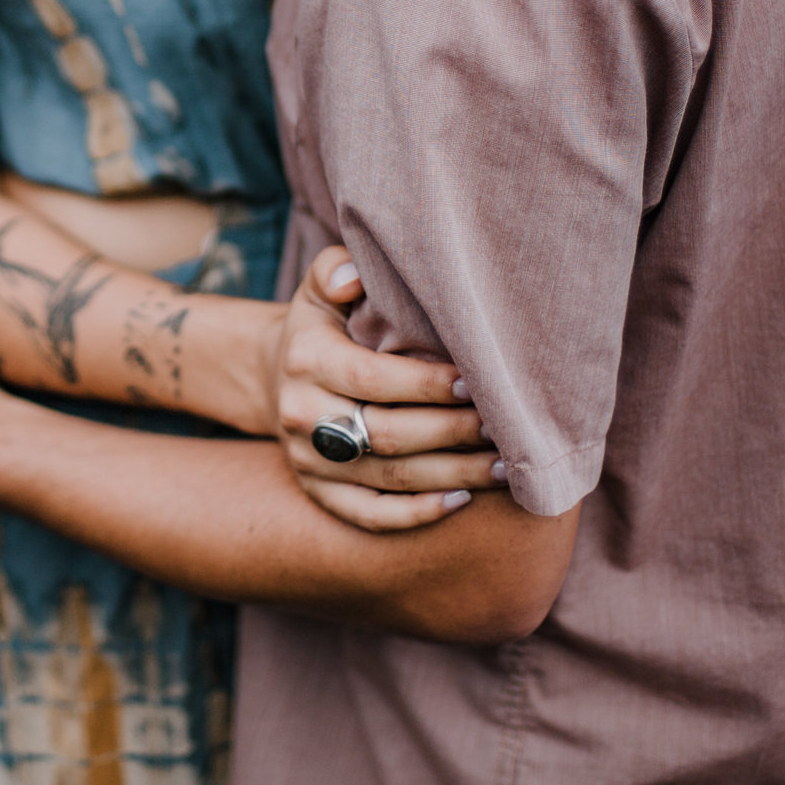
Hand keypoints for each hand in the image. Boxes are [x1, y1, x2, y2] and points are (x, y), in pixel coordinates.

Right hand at [273, 246, 505, 531]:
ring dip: (453, 474)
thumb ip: (335, 270)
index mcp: (306, 360)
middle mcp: (302, 415)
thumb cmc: (324, 325)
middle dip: (452, 431)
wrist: (278, 375)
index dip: (427, 385)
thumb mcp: (321, 289)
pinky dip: (417, 513)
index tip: (476, 381)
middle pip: (387, 434)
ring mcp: (309, 461)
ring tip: (506, 466)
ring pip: (389, 478)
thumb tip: (353, 278)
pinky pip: (370, 514)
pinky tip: (463, 500)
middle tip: (503, 426)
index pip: (373, 379)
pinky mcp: (319, 493)